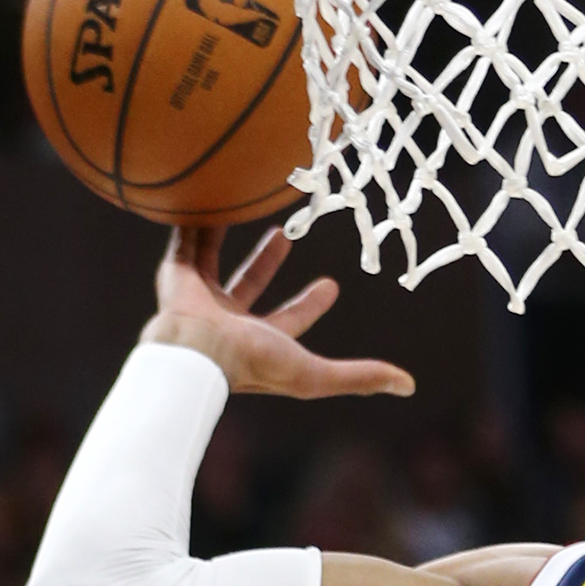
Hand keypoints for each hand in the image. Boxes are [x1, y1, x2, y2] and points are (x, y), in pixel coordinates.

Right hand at [140, 225, 413, 399]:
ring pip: (214, 260)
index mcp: (258, 341)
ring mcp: (199, 298)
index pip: (291, 319)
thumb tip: (409, 385)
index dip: (312, 303)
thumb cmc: (252, 363)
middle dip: (269, 262)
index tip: (332, 284)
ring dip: (228, 237)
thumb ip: (359, 377)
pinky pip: (185, 242)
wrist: (193, 353)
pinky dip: (194, 223)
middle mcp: (227, 321)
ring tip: (244, 205)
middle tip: (287, 233)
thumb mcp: (315, 374)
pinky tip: (202, 200)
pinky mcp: (175, 277)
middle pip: (251, 284)